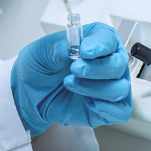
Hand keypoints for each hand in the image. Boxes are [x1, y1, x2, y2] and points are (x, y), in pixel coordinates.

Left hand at [11, 22, 131, 135]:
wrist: (29, 92)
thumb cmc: (39, 67)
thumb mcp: (41, 51)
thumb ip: (57, 47)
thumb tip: (71, 48)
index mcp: (94, 42)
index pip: (109, 39)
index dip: (101, 45)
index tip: (85, 51)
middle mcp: (106, 62)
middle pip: (119, 64)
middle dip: (96, 68)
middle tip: (74, 69)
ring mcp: (108, 86)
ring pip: (120, 88)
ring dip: (94, 88)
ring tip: (71, 84)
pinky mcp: (106, 108)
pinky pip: (120, 112)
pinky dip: (106, 108)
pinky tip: (87, 102)